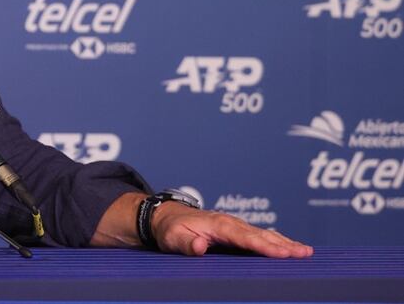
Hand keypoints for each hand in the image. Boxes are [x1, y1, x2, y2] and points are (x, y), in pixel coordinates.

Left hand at [152, 202, 312, 257]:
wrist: (166, 216)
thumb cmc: (170, 229)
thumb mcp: (172, 238)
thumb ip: (186, 243)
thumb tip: (200, 245)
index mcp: (218, 224)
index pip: (245, 237)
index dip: (264, 246)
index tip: (284, 252)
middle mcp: (230, 222)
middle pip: (261, 235)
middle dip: (284, 244)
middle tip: (305, 254)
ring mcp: (235, 225)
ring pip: (264, 233)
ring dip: (285, 242)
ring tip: (306, 252)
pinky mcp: (236, 230)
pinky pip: (260, 235)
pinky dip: (277, 240)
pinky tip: (290, 247)